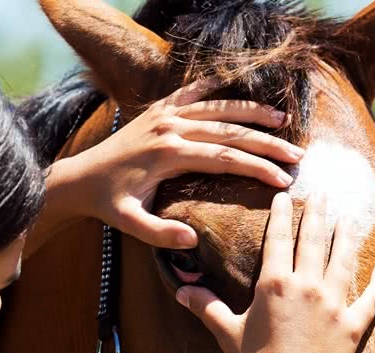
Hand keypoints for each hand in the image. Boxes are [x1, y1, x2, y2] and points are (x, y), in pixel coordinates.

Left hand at [62, 78, 303, 248]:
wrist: (79, 178)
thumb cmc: (107, 204)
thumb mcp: (130, 224)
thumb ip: (159, 235)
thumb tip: (193, 241)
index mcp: (168, 154)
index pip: (225, 158)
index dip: (257, 169)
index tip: (283, 181)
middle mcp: (169, 128)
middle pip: (229, 131)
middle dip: (266, 143)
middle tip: (296, 155)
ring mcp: (163, 115)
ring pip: (217, 108)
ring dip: (251, 112)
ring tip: (282, 119)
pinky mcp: (156, 109)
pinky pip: (191, 93)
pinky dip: (215, 90)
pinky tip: (238, 91)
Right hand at [175, 192, 374, 352]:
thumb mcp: (226, 333)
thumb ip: (205, 307)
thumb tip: (180, 291)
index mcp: (275, 285)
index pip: (278, 240)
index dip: (280, 216)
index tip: (284, 196)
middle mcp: (307, 287)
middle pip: (314, 241)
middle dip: (318, 214)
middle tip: (322, 193)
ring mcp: (334, 304)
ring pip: (344, 260)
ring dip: (347, 236)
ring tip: (349, 218)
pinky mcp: (354, 325)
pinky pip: (371, 297)